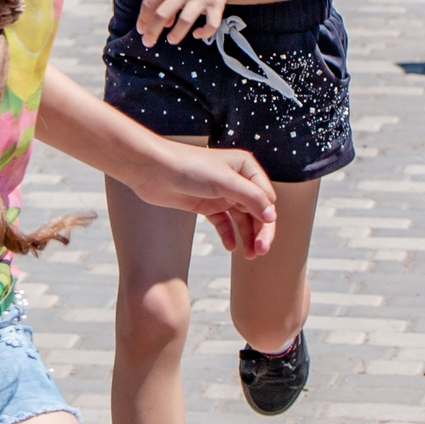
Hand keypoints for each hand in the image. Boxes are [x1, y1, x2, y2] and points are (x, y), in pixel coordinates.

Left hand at [129, 142, 277, 257]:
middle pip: (256, 210)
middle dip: (260, 231)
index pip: (266, 197)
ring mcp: (221, 193)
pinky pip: (224, 223)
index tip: (264, 238)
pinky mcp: (206, 205)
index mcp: (245, 167)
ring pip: (242, 219)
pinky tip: (230, 248)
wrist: (153, 170)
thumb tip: (271, 216)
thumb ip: (251, 197)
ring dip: (248, 237)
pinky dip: (229, 235)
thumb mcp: (224, 182)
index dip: (267, 218)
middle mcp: (236, 180)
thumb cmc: (189, 168)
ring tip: (251, 256)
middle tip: (260, 252)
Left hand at [136, 0, 245, 44]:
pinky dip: (203, 33)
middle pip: (162, 14)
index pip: (150, 3)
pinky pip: (210, 25)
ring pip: (184, 21)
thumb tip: (164, 23)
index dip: (142, 19)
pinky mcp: (217, 4)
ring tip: (171, 40)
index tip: (141, 30)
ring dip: (175, 35)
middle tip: (148, 42)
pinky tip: (197, 34)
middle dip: (152, 32)